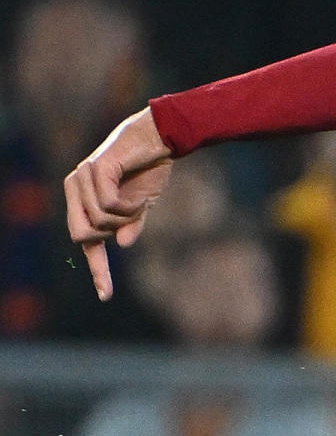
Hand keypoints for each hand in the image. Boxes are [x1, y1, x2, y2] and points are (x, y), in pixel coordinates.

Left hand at [62, 106, 173, 302]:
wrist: (161, 139)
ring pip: (99, 223)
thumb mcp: (140, 205)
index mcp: (80, 198)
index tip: (106, 296)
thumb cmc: (149, 169)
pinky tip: (140, 195)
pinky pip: (108, 206)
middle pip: (82, 236)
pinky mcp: (96, 171)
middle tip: (133, 216)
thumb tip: (121, 246)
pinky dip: (130, 207)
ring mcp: (82, 179)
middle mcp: (74, 187)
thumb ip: (129, 224)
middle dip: (111, 232)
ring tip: (140, 200)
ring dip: (127, 217)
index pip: (84, 241)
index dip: (97, 270)